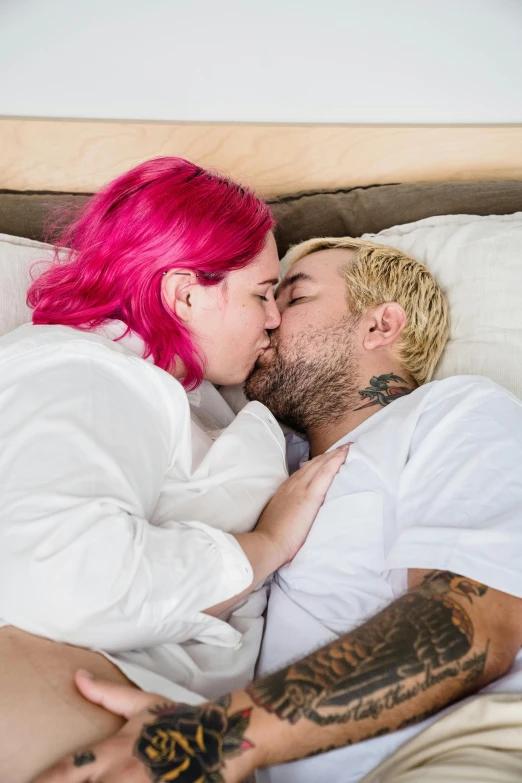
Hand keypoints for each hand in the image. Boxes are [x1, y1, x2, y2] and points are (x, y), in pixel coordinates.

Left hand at [32, 671, 245, 782]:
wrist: (222, 736)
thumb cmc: (180, 721)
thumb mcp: (143, 704)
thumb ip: (107, 694)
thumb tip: (78, 677)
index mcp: (114, 751)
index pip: (68, 771)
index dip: (47, 781)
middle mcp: (123, 776)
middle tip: (77, 780)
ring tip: (112, 781)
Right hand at [254, 443, 349, 562]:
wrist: (267, 542)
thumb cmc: (271, 537)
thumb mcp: (278, 517)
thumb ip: (287, 510)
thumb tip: (295, 513)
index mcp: (285, 490)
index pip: (304, 472)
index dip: (317, 463)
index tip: (327, 458)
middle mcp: (292, 484)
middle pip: (313, 464)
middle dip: (327, 455)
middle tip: (342, 447)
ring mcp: (301, 488)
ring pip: (320, 464)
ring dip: (333, 454)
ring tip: (346, 447)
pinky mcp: (310, 496)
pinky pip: (325, 473)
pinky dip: (336, 461)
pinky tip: (345, 454)